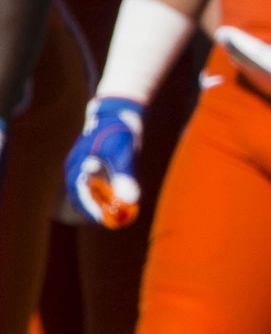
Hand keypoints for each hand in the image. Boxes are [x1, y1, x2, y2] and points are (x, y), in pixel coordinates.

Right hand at [64, 97, 143, 228]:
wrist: (119, 113)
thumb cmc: (119, 131)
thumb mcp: (123, 152)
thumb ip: (125, 176)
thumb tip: (130, 200)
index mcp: (78, 165)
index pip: (79, 194)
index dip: (91, 209)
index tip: (105, 221)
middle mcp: (77, 169)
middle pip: (83, 197)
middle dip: (99, 209)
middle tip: (117, 219)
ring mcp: (84, 169)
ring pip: (91, 194)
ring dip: (104, 203)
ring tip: (123, 211)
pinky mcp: (95, 168)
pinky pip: (98, 187)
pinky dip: (108, 195)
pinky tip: (124, 198)